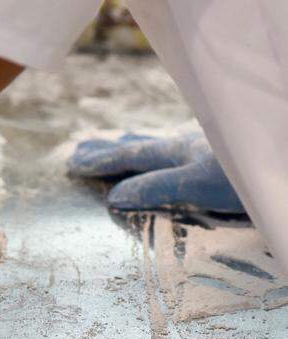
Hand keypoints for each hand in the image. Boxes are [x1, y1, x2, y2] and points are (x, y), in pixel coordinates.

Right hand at [67, 132, 244, 213]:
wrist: (283, 148)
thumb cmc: (250, 174)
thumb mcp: (198, 185)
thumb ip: (157, 188)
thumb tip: (113, 197)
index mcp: (177, 153)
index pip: (130, 157)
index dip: (102, 162)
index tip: (72, 164)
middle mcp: (190, 143)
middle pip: (141, 145)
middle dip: (111, 149)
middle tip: (80, 148)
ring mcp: (209, 143)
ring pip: (164, 141)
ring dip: (139, 144)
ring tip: (122, 141)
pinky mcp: (229, 147)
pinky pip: (183, 143)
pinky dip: (166, 146)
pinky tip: (178, 146)